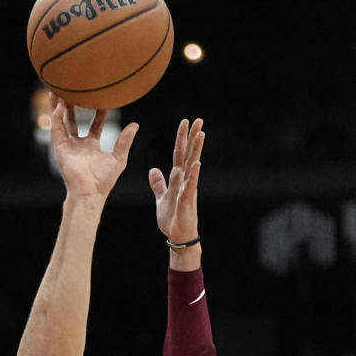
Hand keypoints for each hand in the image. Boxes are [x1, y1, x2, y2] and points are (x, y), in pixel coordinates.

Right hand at [50, 95, 137, 200]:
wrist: (90, 192)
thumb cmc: (103, 180)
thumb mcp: (118, 158)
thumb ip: (125, 141)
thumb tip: (135, 125)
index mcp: (92, 146)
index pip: (94, 125)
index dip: (98, 112)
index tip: (101, 99)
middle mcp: (78, 145)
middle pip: (74, 120)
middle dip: (73, 106)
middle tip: (74, 90)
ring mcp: (68, 146)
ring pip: (61, 121)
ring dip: (59, 106)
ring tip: (58, 90)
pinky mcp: (60, 148)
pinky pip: (56, 129)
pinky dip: (57, 117)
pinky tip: (60, 105)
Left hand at [149, 117, 204, 244]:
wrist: (177, 236)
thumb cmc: (171, 219)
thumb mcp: (161, 198)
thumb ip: (158, 184)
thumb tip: (153, 170)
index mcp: (177, 178)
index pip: (179, 154)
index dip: (181, 138)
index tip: (184, 122)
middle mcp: (184, 180)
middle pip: (188, 154)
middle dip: (192, 137)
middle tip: (198, 119)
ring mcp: (188, 189)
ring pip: (192, 165)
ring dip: (196, 149)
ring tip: (201, 133)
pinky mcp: (187, 200)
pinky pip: (191, 184)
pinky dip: (193, 173)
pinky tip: (197, 163)